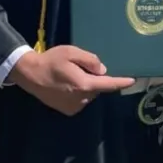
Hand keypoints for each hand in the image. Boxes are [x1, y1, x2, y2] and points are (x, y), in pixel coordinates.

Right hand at [8, 46, 135, 115]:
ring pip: (89, 94)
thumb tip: (103, 70)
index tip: (133, 81)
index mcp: (84, 85)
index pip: (108, 84)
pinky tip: (66, 85)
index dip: (121, 82)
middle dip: (94, 79)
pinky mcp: (67, 110)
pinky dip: (78, 92)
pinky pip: (80, 100)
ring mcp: (74, 107)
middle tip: (79, 67)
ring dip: (85, 86)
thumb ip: (90, 60)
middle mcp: (82, 99)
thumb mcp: (71, 52)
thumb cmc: (51, 61)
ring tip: (69, 75)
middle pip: (97, 88)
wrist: (30, 75)